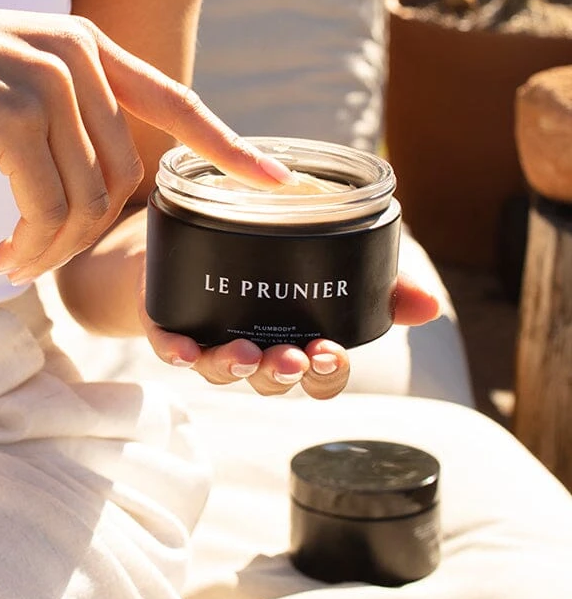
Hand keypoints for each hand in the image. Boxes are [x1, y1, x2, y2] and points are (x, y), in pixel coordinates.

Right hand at [0, 0, 291, 281]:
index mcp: (84, 44)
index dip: (228, 144)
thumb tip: (89, 174)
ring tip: (14, 261)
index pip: (175, 98)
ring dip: (54, 250)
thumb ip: (56, 107)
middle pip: (124, 176)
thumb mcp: (5, 73)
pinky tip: (1, 259)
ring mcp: (47, 84)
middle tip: (35, 255)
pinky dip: (32, 247)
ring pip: (88, 201)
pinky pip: (47, 209)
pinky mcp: (10, 118)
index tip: (274, 180)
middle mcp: (77, 58)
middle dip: (89, 234)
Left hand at [138, 271, 441, 399]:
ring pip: (221, 370)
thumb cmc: (272, 244)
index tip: (331, 352)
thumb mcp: (333, 249)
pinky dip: (176, 352)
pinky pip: (170, 346)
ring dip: (234, 368)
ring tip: (244, 353)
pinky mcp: (169, 320)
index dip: (326, 375)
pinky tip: (182, 351)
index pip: (318, 376)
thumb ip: (383, 279)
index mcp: (296, 337)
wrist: (201, 217)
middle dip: (281, 375)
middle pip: (270, 381)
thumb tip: (428, 305)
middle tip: (290, 357)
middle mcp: (253, 347)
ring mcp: (209, 337)